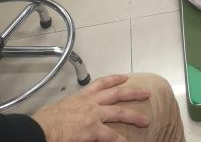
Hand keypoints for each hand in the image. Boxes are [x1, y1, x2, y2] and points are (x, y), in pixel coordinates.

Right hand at [32, 74, 149, 141]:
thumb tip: (75, 115)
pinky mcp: (93, 129)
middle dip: (133, 93)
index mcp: (82, 96)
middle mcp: (91, 102)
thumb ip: (74, 108)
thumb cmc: (47, 120)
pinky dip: (119, 140)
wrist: (42, 128)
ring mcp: (94, 115)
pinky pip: (111, 135)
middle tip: (146, 93)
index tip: (125, 77)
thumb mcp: (62, 108)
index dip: (115, 79)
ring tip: (145, 120)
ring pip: (119, 112)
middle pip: (117, 94)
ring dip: (134, 116)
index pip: (102, 83)